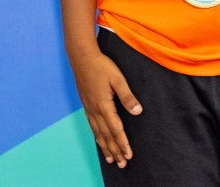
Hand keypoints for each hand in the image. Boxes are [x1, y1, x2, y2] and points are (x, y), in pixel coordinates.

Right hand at [70, 47, 141, 167]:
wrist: (81, 57)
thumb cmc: (101, 66)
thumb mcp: (118, 79)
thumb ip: (127, 96)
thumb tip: (137, 111)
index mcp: (104, 105)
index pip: (116, 130)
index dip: (123, 143)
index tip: (129, 155)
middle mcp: (95, 110)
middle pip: (106, 136)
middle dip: (115, 150)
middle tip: (122, 164)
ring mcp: (89, 108)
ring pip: (97, 133)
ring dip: (105, 147)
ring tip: (111, 159)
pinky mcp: (86, 104)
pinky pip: (91, 126)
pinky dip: (96, 137)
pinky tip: (99, 140)